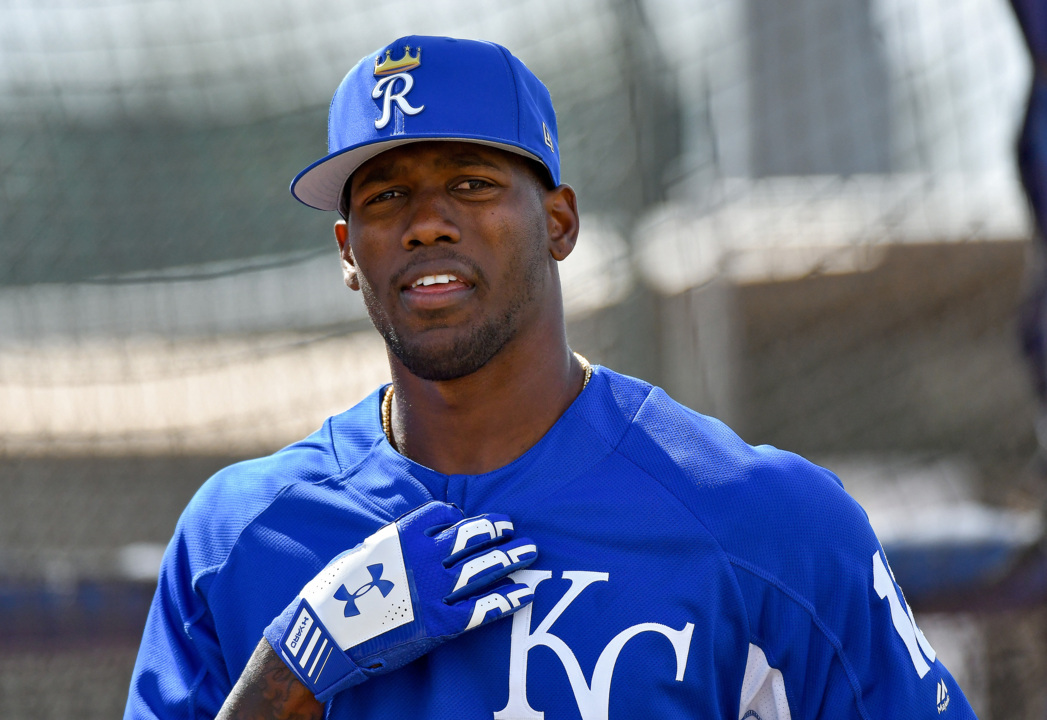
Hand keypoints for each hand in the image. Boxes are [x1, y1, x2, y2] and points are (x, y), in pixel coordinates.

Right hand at [263, 501, 537, 700]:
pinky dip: (507, 599)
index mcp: (404, 534)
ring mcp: (436, 591)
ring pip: (485, 568)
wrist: (326, 634)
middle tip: (512, 528)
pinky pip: (484, 608)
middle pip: (473, 537)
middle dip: (497, 530)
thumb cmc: (339, 593)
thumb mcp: (367, 552)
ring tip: (530, 551)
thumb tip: (422, 537)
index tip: (473, 521)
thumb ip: (398, 542)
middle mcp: (425, 558)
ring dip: (511, 557)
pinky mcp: (442, 624)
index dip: (463, 517)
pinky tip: (524, 592)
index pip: (445, 515)